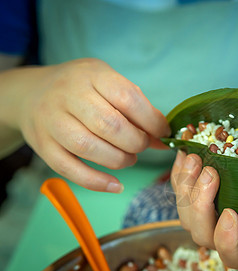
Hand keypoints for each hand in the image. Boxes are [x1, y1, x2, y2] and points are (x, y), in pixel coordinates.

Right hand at [7, 58, 169, 191]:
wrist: (30, 93)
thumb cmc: (82, 89)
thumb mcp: (108, 82)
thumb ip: (136, 106)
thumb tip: (163, 137)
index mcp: (92, 74)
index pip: (127, 98)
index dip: (151, 120)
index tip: (162, 132)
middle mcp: (68, 94)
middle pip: (109, 125)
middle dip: (136, 142)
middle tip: (142, 145)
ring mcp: (51, 121)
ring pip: (88, 147)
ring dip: (119, 160)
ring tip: (129, 158)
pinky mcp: (42, 145)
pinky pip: (69, 169)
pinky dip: (96, 182)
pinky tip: (115, 185)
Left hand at [171, 151, 237, 268]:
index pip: (233, 256)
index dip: (228, 240)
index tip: (233, 214)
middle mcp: (225, 235)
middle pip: (201, 234)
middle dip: (201, 205)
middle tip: (212, 173)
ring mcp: (208, 217)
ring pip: (185, 215)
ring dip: (186, 187)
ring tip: (195, 158)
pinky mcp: (196, 198)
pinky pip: (179, 193)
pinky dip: (179, 173)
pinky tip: (184, 153)